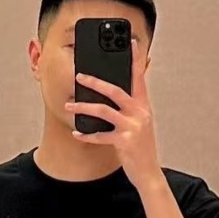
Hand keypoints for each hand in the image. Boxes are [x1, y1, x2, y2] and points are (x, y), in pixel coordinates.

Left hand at [65, 38, 162, 192]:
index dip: (136, 60)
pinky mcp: (124, 142)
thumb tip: (109, 96)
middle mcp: (140, 114)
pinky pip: (100, 135)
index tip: (131, 43)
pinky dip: (87, 134)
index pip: (139, 78)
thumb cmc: (141, 149)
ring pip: (104, 110)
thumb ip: (129, 110)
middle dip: (95, 81)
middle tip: (79, 76)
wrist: (149, 173)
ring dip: (83, 106)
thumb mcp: (140, 125)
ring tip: (69, 105)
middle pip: (115, 90)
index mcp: (143, 107)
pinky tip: (77, 133)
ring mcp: (132, 127)